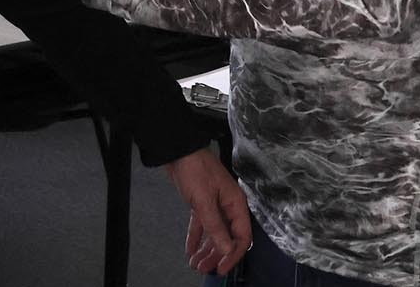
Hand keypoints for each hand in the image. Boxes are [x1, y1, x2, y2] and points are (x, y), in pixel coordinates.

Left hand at [165, 148, 249, 274]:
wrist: (178, 150)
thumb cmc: (195, 168)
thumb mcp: (204, 201)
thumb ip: (215, 226)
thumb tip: (226, 249)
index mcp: (235, 204)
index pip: (241, 236)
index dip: (232, 255)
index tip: (222, 268)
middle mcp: (228, 206)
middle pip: (227, 237)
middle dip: (217, 255)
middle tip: (206, 269)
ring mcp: (215, 204)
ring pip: (214, 233)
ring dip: (206, 249)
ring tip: (196, 263)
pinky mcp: (201, 203)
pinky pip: (202, 225)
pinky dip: (196, 237)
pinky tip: (191, 249)